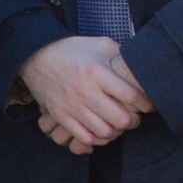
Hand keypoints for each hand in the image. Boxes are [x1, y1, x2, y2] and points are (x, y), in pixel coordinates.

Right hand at [18, 36, 152, 152]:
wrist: (35, 56)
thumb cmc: (71, 50)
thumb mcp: (98, 44)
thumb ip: (121, 53)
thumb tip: (141, 64)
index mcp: (97, 72)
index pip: (130, 95)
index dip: (145, 103)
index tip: (147, 104)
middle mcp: (85, 91)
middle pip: (120, 119)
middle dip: (133, 121)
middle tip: (134, 117)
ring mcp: (71, 106)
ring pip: (104, 131)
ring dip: (116, 131)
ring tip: (118, 124)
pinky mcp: (61, 115)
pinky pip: (84, 137)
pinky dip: (97, 138)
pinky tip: (100, 130)